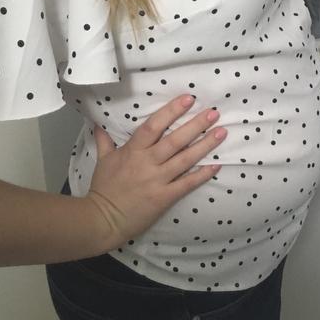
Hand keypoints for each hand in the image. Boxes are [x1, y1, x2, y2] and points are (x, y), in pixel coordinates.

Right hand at [84, 96, 227, 250]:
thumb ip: (104, 141)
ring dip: (204, 146)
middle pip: (174, 140)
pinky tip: (216, 165)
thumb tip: (98, 125)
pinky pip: (187, 184)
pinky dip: (202, 175)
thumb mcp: (102, 161)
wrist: (102, 220)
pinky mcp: (164, 198)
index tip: (188, 99)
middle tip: (214, 113)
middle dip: (195, 125)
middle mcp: (147, 163)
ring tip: (221, 133)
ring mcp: (157, 180)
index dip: (171, 111)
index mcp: (132, 151)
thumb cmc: (103, 189)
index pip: (153, 126)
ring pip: (185, 159)